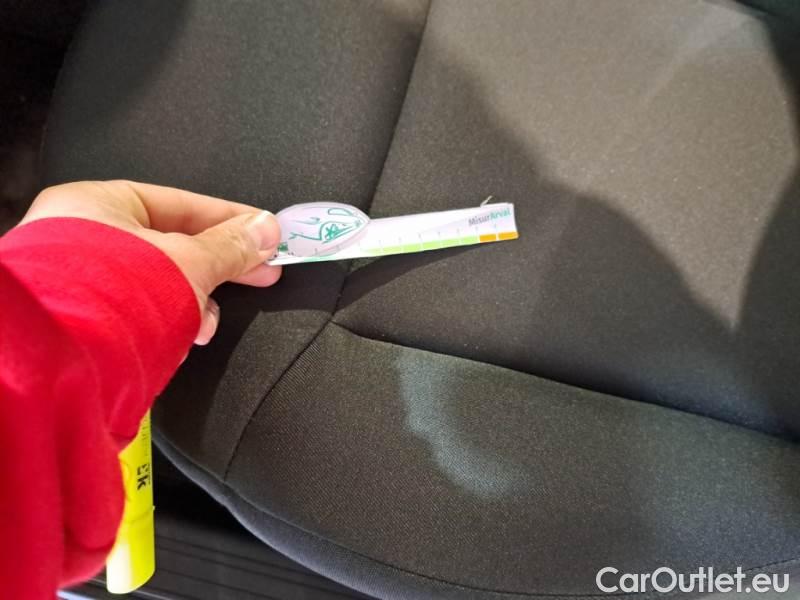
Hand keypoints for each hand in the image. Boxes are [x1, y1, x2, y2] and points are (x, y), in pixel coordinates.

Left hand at [20, 180, 281, 344]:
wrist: (63, 362)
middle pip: (172, 244)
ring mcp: (81, 281)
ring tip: (206, 322)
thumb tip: (264, 231)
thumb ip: (231, 246)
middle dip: (217, 267)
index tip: (263, 231)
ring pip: (160, 282)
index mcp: (97, 205)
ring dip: (194, 303)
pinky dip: (169, 322)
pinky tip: (183, 338)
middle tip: (260, 273)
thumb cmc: (109, 297)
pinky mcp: (87, 320)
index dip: (229, 218)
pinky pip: (141, 311)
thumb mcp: (189, 262)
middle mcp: (81, 237)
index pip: (180, 203)